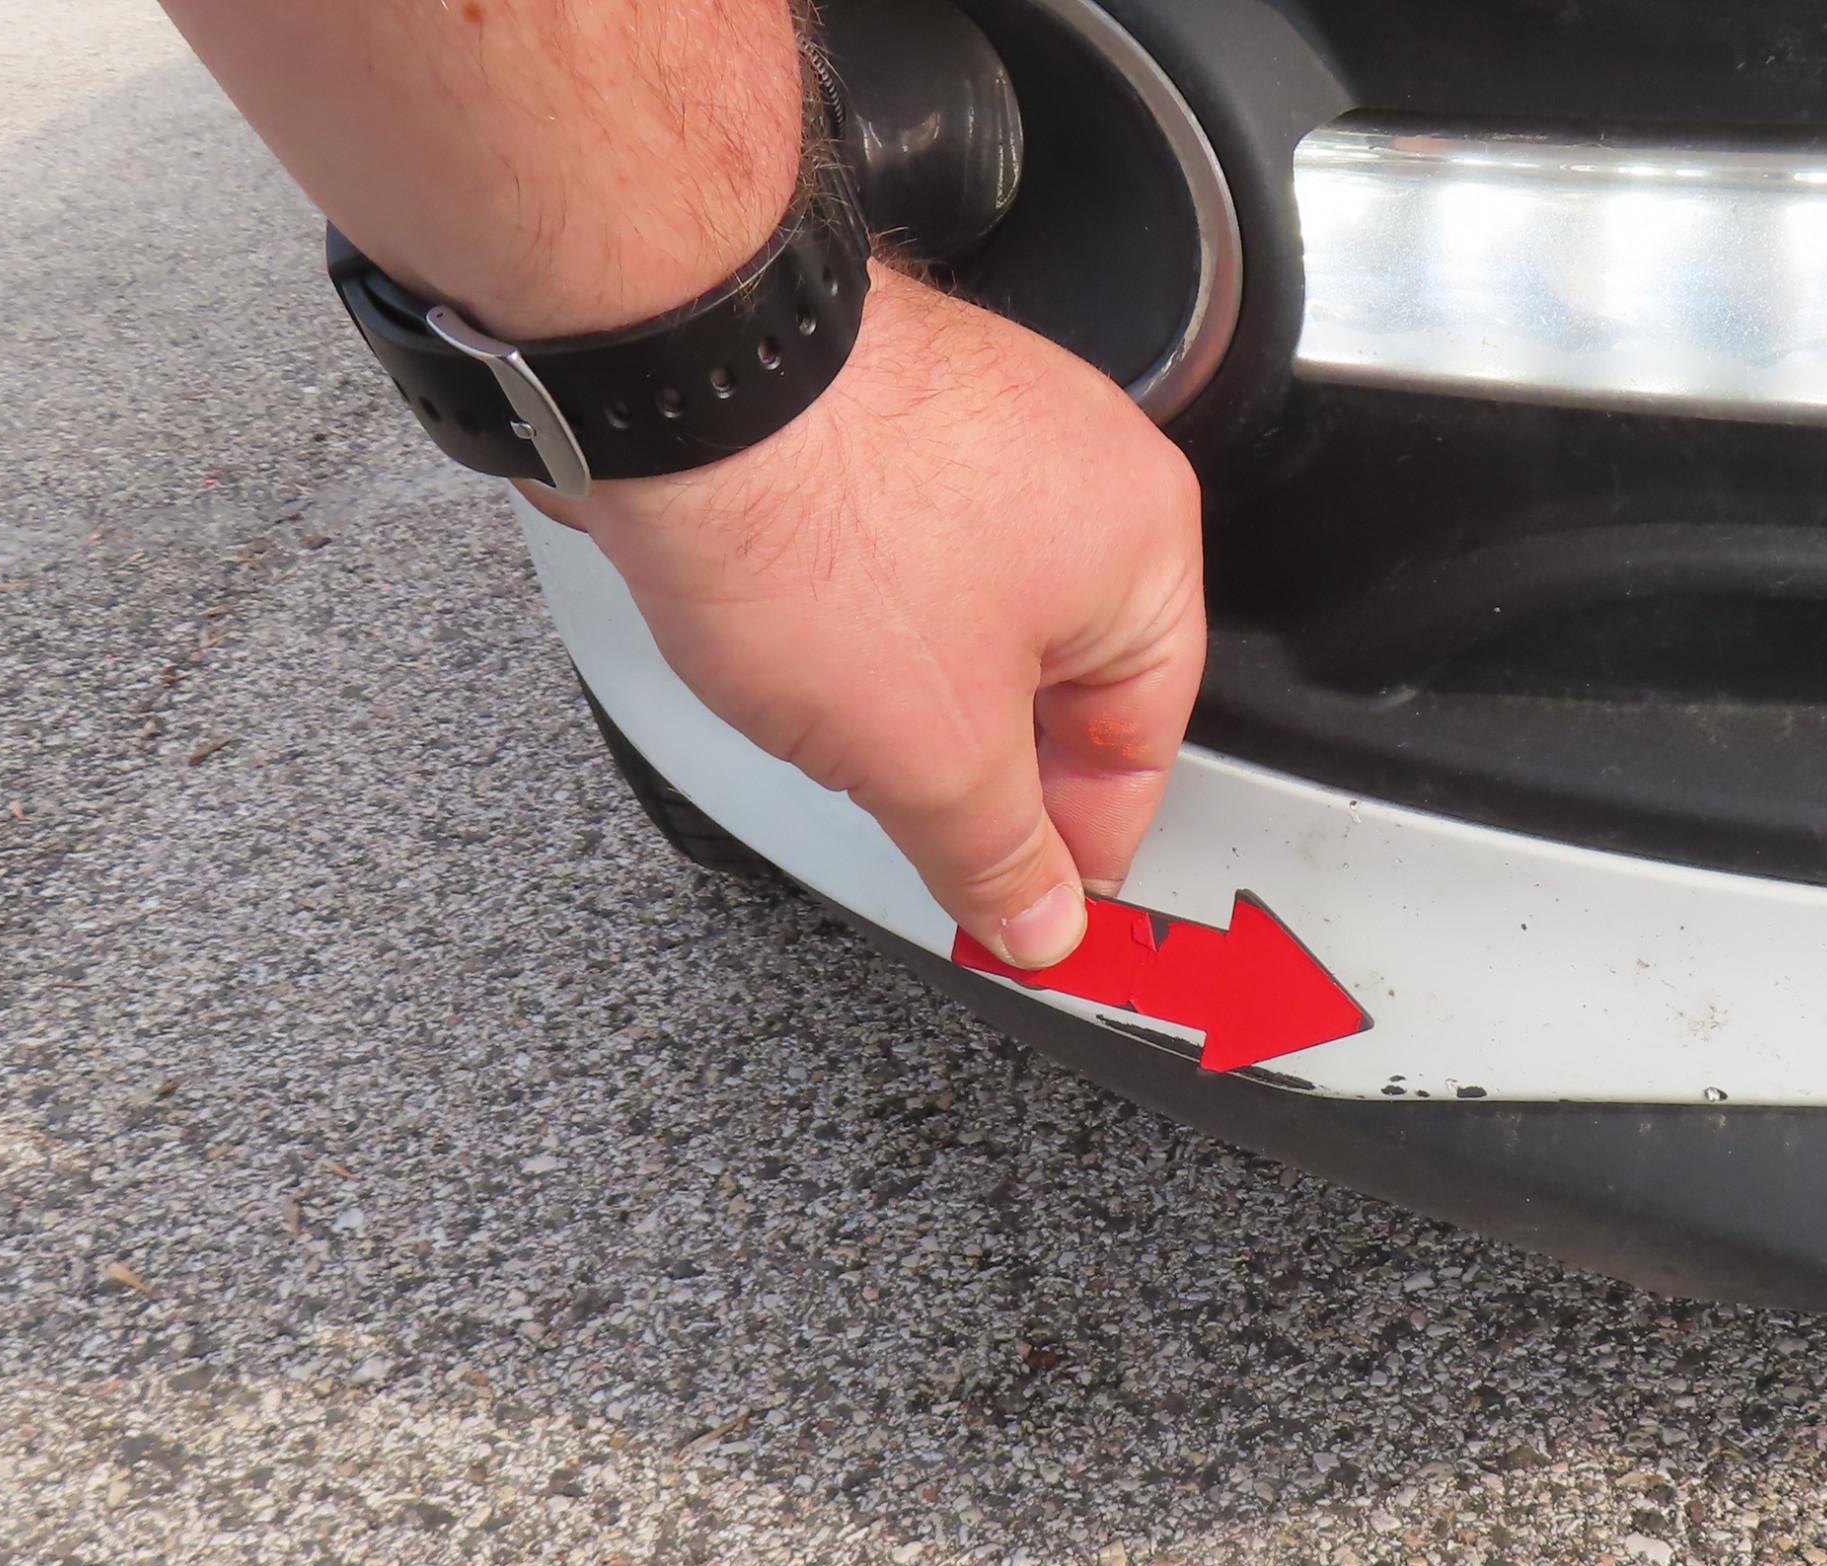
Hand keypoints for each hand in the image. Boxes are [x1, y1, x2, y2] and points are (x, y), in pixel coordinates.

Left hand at [539, 268, 1206, 969]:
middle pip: (1061, 676)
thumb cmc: (822, 518)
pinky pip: (896, 554)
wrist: (681, 386)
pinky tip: (799, 648)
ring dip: (915, 692)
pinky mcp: (878, 415)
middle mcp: (1078, 467)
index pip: (1144, 742)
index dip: (1082, 845)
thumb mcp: (932, 755)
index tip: (1029, 907)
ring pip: (972, 616)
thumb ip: (995, 853)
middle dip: (990, 765)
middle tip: (929, 838)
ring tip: (841, 730)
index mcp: (1142, 545)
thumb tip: (1037, 916)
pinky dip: (857, 618)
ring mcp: (977, 427)